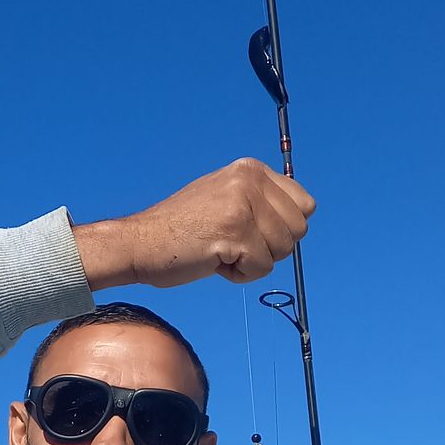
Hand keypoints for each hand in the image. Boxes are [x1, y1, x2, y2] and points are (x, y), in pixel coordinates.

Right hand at [72, 157, 315, 290]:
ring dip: (253, 261)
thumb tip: (301, 215)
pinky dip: (239, 275)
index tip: (250, 231)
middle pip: (298, 230)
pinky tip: (214, 260)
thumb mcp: (225, 198)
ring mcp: (242, 206)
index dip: (282, 228)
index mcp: (250, 169)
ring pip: (282, 251)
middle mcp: (249, 181)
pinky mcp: (235, 233)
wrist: (140, 243)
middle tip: (233, 243)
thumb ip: (261, 201)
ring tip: (220, 250)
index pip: (305, 204)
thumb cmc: (181, 230)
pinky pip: (261, 269)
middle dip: (271, 247)